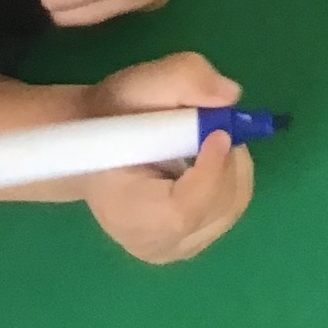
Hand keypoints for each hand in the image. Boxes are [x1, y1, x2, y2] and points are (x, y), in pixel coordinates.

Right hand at [79, 53, 252, 262]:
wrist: (95, 145)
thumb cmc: (114, 116)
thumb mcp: (141, 82)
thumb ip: (185, 78)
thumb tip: (230, 95)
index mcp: (127, 213)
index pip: (184, 211)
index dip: (211, 173)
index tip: (218, 133)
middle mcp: (154, 244)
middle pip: (217, 210)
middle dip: (228, 160)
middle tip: (217, 125)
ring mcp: (174, 249)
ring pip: (230, 208)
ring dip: (231, 165)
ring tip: (207, 139)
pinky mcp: (190, 244)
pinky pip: (228, 210)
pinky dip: (229, 178)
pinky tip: (206, 159)